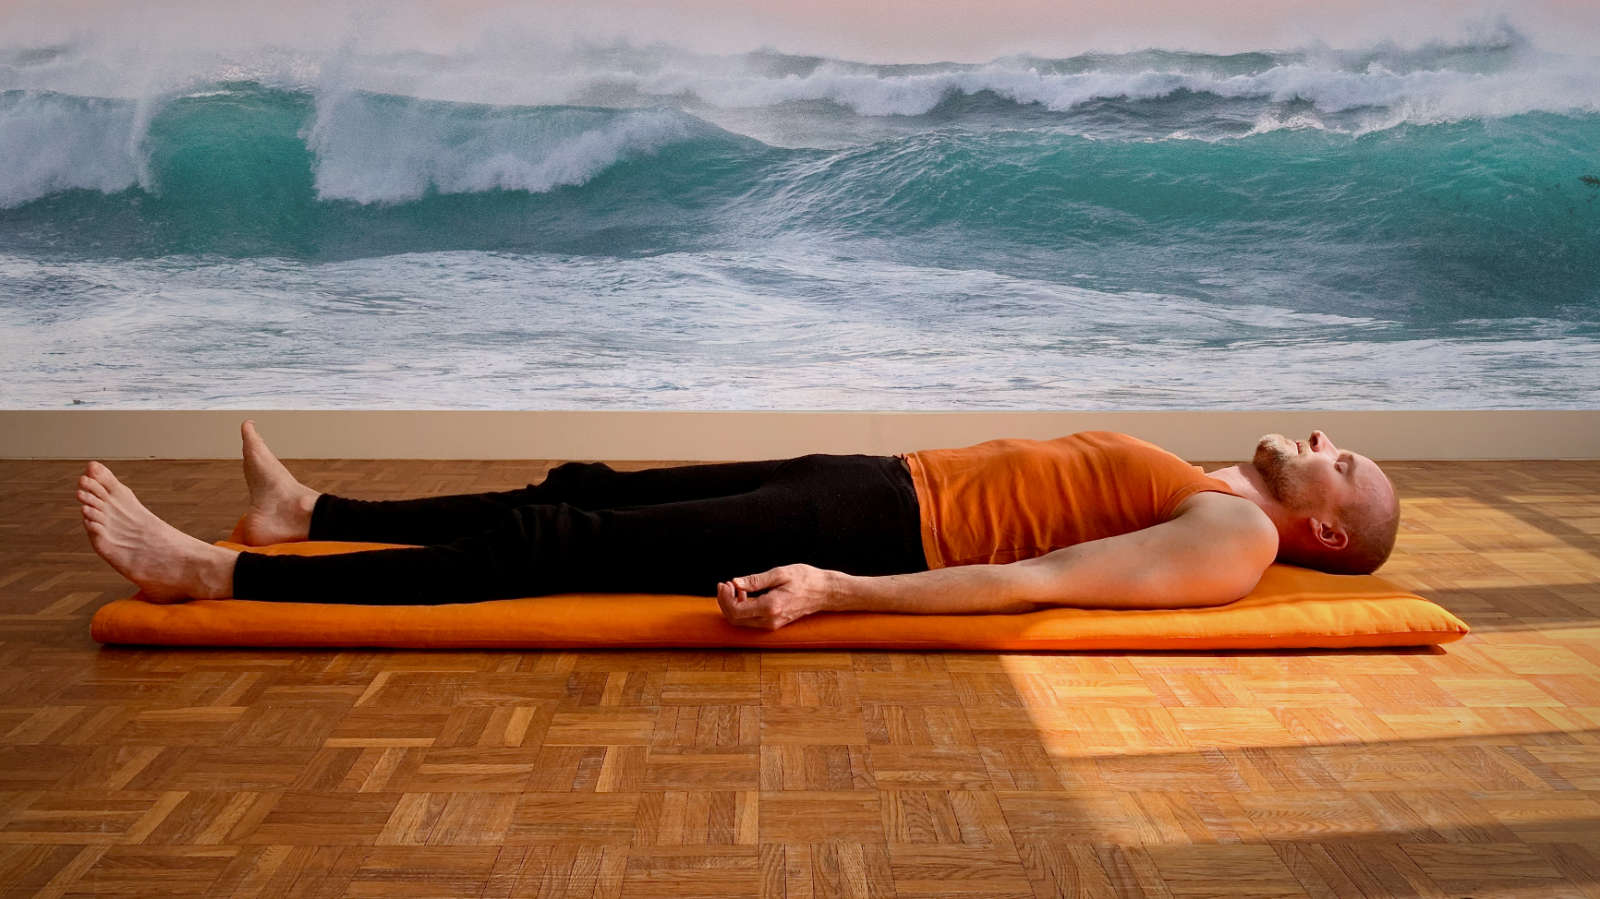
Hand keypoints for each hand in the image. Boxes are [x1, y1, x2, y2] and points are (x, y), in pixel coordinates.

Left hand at [715, 564, 836, 630]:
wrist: (825, 592)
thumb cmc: (806, 579)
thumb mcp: (780, 573)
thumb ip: (756, 580)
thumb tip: (736, 582)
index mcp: (771, 607)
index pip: (736, 610)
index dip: (725, 598)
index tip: (725, 583)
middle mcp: (770, 620)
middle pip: (735, 619)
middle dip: (725, 602)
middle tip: (725, 584)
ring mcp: (772, 624)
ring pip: (742, 621)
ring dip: (733, 605)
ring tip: (734, 587)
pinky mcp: (774, 623)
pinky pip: (751, 620)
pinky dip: (743, 608)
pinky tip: (745, 594)